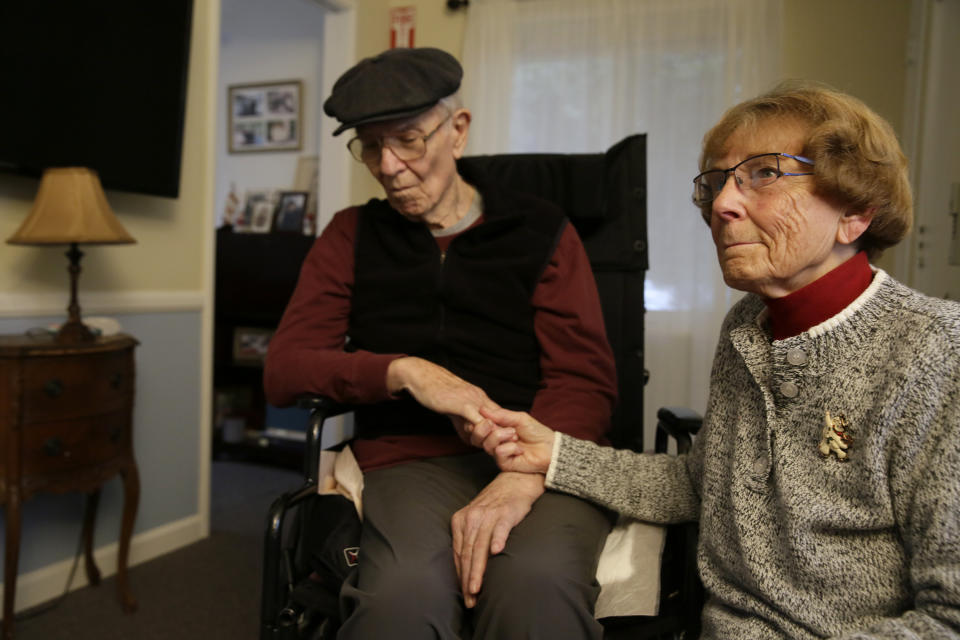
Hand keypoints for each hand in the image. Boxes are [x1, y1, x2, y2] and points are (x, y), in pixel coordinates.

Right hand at [386, 357, 499, 443]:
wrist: (424, 377)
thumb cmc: (438, 392)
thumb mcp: (455, 407)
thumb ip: (465, 421)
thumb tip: (472, 436)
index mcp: (480, 398)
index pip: (499, 414)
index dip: (504, 429)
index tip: (508, 442)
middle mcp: (480, 398)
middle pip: (500, 417)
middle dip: (505, 433)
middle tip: (510, 447)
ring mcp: (472, 400)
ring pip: (491, 420)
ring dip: (495, 434)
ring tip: (498, 447)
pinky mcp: (462, 404)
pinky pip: (477, 419)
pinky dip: (482, 430)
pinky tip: (482, 440)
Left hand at [451, 472, 544, 607]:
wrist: (517, 480)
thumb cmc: (497, 505)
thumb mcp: (478, 520)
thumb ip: (471, 541)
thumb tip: (466, 571)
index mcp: (461, 520)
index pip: (460, 554)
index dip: (461, 576)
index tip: (465, 596)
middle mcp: (472, 517)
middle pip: (468, 553)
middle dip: (468, 579)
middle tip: (470, 600)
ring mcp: (489, 514)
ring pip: (480, 546)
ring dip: (478, 569)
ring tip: (477, 588)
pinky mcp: (506, 512)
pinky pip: (501, 528)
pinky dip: (498, 539)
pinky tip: (497, 552)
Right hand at [471, 407, 555, 473]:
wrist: (550, 449)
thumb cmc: (537, 432)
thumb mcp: (519, 418)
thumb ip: (501, 415)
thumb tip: (483, 409)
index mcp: (497, 429)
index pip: (479, 426)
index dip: (478, 422)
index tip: (483, 417)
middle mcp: (496, 441)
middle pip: (477, 437)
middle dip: (483, 428)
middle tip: (492, 424)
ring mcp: (499, 453)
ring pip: (487, 444)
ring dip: (500, 436)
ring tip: (514, 435)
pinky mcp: (504, 464)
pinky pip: (499, 453)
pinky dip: (510, 448)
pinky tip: (519, 449)